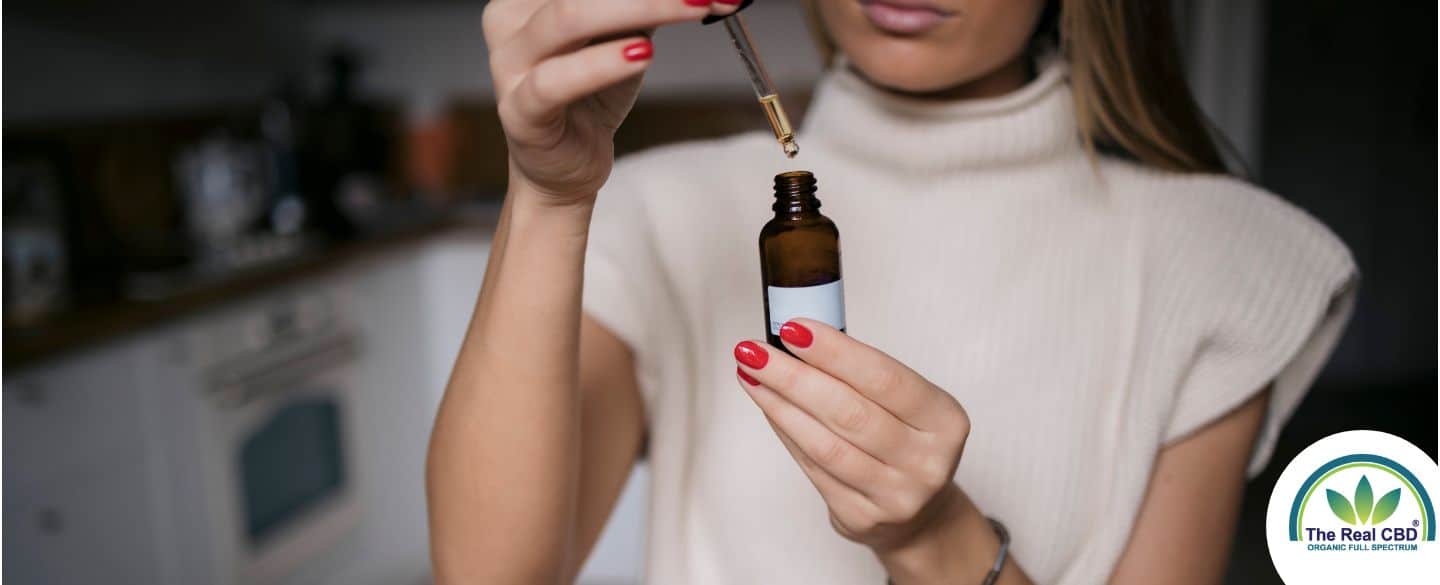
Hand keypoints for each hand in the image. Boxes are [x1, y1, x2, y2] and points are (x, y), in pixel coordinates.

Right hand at [483, 0, 740, 201]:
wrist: (563, 166)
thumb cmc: (590, 96)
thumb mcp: (623, 36)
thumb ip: (645, 5)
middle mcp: (510, 21)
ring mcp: (509, 66)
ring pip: (567, 19)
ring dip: (639, 7)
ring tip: (690, 8)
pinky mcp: (519, 111)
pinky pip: (557, 80)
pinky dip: (603, 63)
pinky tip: (642, 54)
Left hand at [732, 319, 970, 550]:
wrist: (919, 514)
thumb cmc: (904, 442)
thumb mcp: (906, 405)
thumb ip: (860, 375)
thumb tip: (797, 337)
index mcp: (945, 419)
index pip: (885, 378)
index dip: (835, 352)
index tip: (794, 329)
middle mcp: (927, 461)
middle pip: (849, 412)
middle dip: (794, 376)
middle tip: (754, 350)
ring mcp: (896, 495)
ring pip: (825, 444)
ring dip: (780, 405)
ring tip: (752, 375)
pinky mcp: (862, 517)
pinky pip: (813, 469)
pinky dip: (786, 433)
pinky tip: (769, 407)